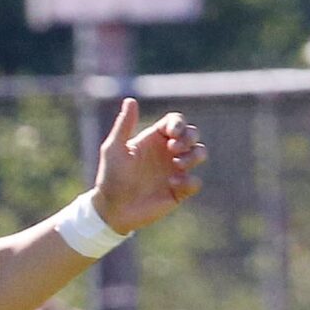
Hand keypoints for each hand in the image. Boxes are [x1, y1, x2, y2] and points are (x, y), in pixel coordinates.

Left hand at [92, 98, 205, 234]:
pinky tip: (172, 184)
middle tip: (174, 149)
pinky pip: (195, 182)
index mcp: (154, 139)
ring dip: (194, 156)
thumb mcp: (114, 149)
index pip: (176, 122)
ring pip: (199, 154)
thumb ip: (124, 125)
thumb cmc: (110, 177)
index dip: (179, 123)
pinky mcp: (178, 191)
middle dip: (189, 137)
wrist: (111, 209)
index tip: (172, 133)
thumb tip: (131, 100)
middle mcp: (167, 152)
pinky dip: (189, 181)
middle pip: (192, 134)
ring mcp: (175, 171)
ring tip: (178, 164)